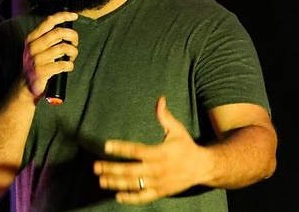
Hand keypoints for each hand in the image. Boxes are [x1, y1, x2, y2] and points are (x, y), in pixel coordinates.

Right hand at [22, 12, 78, 100]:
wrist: (26, 86)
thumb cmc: (36, 65)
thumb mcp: (37, 48)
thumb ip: (48, 37)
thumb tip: (67, 29)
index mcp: (32, 38)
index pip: (49, 21)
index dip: (63, 16)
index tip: (75, 16)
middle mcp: (33, 47)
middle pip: (59, 33)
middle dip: (72, 36)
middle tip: (75, 42)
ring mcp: (37, 59)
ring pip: (63, 48)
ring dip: (72, 52)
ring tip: (71, 57)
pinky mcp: (41, 71)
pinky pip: (63, 64)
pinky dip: (69, 65)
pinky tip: (68, 66)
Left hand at [93, 96, 208, 203]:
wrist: (202, 168)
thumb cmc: (186, 146)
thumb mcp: (177, 130)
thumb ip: (165, 116)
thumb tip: (159, 99)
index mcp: (160, 153)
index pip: (136, 151)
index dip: (120, 148)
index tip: (106, 146)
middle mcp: (158, 169)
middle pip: (131, 170)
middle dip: (112, 169)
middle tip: (96, 166)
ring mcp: (158, 183)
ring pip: (134, 185)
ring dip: (116, 183)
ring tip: (101, 180)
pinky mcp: (160, 192)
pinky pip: (143, 197)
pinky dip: (130, 198)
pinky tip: (117, 196)